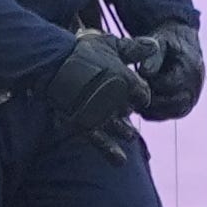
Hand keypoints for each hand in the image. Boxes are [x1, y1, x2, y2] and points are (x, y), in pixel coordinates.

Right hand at [30, 30, 150, 154]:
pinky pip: (100, 142)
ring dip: (125, 131)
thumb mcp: (110, 44)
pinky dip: (110, 152)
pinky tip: (120, 161)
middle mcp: (117, 100)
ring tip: (129, 134)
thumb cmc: (81, 50)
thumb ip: (134, 48)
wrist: (51, 61)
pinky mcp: (84, 125)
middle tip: (123, 108)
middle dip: (127, 110)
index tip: (133, 93)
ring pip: (121, 128)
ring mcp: (101, 114)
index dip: (139, 95)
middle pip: (130, 111)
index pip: (143, 94)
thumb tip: (155, 46)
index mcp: (126, 80)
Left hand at [124, 24, 206, 123]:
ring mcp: (188, 103)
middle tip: (130, 84)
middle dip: (145, 94)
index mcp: (191, 73)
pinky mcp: (181, 110)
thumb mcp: (161, 42)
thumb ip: (154, 55)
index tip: (134, 73)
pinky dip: (147, 109)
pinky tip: (139, 95)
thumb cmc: (169, 42)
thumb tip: (145, 73)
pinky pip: (161, 116)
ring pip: (161, 113)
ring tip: (134, 88)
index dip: (146, 81)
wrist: (183, 47)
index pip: (165, 85)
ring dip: (144, 103)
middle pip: (163, 103)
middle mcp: (193, 92)